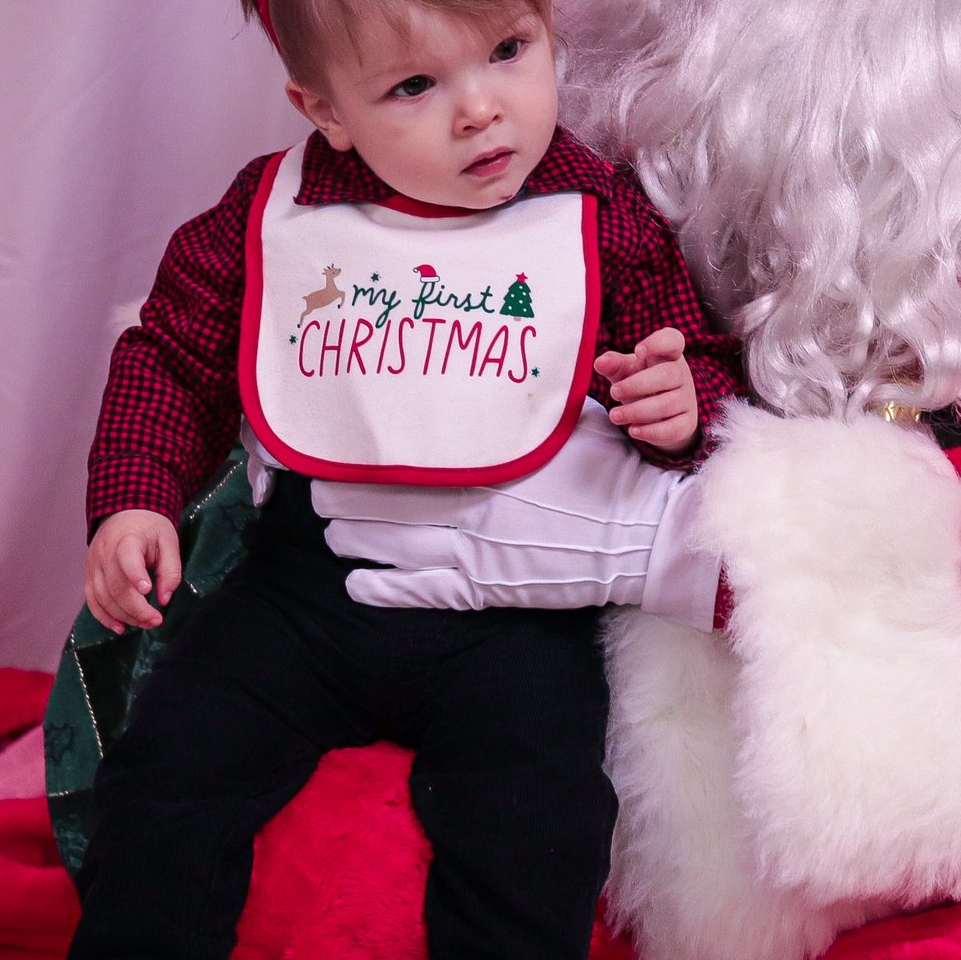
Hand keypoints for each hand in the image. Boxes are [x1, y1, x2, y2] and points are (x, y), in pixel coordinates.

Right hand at [86, 509, 181, 632]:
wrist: (125, 513)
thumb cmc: (150, 528)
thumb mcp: (169, 542)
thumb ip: (170, 571)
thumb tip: (164, 600)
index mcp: (127, 539)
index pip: (127, 557)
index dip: (135, 575)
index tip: (147, 590)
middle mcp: (105, 552)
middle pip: (116, 587)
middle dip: (137, 609)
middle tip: (156, 620)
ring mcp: (93, 564)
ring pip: (103, 598)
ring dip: (124, 616)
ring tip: (145, 623)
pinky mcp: (89, 575)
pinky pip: (92, 601)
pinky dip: (104, 617)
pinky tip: (120, 627)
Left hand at [310, 399, 723, 627]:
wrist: (642, 536)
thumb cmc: (611, 469)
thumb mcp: (570, 421)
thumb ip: (527, 404)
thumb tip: (508, 367)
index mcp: (490, 462)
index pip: (411, 457)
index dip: (367, 456)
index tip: (338, 448)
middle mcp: (473, 507)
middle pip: (389, 501)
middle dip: (346, 497)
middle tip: (317, 489)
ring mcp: (477, 552)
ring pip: (394, 546)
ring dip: (355, 539)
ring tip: (331, 531)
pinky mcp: (487, 588)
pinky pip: (422, 592)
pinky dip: (384, 589)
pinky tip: (355, 585)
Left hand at [594, 327, 698, 453]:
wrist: (659, 413)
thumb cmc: (641, 382)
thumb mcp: (626, 371)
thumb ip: (614, 364)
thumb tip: (600, 362)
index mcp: (667, 355)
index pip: (672, 340)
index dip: (658, 343)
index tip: (638, 351)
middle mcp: (681, 374)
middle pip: (666, 375)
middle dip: (636, 385)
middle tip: (613, 392)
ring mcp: (686, 399)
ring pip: (666, 404)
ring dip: (637, 411)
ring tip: (615, 415)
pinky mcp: (687, 423)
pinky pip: (673, 428)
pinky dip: (651, 431)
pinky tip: (633, 430)